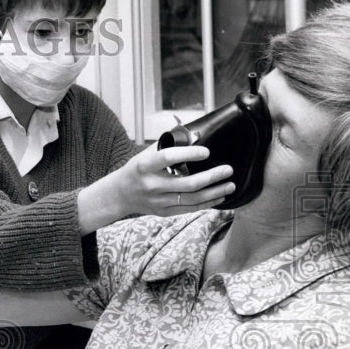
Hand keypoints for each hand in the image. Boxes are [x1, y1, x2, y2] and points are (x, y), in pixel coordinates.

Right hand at [78, 143, 234, 233]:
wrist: (120, 194)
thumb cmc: (137, 170)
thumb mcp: (145, 155)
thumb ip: (168, 146)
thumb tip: (196, 136)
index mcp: (145, 166)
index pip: (168, 158)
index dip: (189, 154)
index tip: (206, 152)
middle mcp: (151, 185)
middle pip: (187, 183)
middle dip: (211, 177)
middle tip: (227, 170)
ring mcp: (158, 201)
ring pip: (192, 199)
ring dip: (214, 192)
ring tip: (230, 185)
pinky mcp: (163, 212)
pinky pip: (189, 209)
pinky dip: (207, 203)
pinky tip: (219, 196)